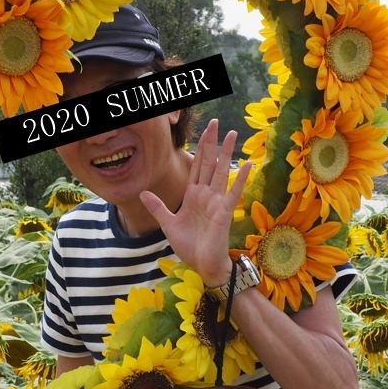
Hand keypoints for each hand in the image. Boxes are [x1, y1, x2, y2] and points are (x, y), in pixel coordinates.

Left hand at [141, 119, 250, 286]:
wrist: (203, 266)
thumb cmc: (190, 246)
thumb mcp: (168, 224)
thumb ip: (158, 207)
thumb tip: (142, 193)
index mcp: (193, 195)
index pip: (196, 166)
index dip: (200, 148)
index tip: (205, 131)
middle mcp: (206, 195)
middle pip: (208, 163)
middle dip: (211, 143)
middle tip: (216, 122)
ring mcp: (216, 202)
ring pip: (220, 172)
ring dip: (226, 153)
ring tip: (232, 134)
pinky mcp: (224, 213)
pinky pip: (233, 193)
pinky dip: (239, 179)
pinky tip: (246, 164)